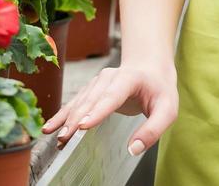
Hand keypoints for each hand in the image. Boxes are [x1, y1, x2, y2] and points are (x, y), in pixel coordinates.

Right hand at [40, 60, 178, 156]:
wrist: (150, 68)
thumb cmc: (159, 90)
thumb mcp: (168, 110)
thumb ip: (153, 130)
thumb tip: (133, 149)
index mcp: (129, 79)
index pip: (112, 96)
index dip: (97, 111)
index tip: (83, 125)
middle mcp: (109, 77)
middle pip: (91, 100)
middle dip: (76, 120)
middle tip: (65, 138)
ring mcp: (97, 82)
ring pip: (80, 101)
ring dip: (66, 119)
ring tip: (55, 136)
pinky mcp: (91, 90)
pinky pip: (75, 103)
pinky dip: (63, 115)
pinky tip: (50, 126)